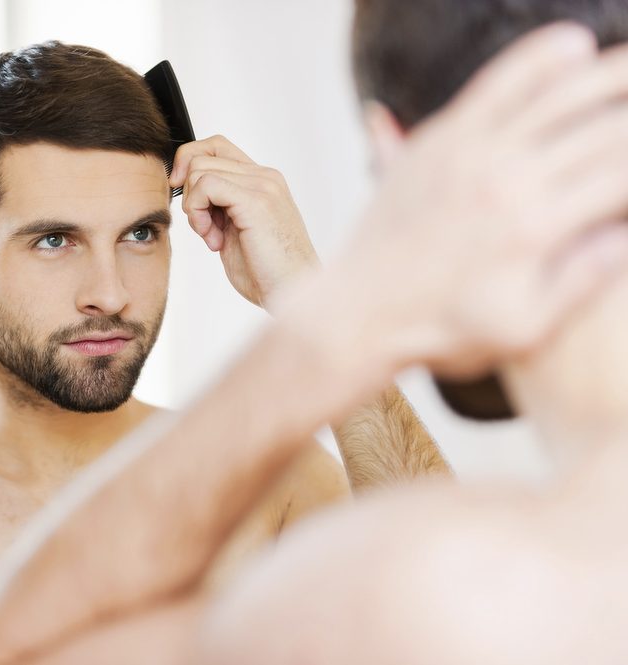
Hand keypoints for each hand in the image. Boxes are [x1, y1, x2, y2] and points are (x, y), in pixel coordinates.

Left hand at [170, 135, 317, 308]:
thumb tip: (185, 192)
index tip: (182, 195)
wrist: (292, 292)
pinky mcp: (256, 200)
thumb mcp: (235, 231)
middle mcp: (264, 177)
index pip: (215, 146)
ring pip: (199, 170)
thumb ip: (218, 207)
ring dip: (194, 208)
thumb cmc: (266, 272)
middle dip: (189, 195)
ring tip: (213, 237)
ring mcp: (263, 185)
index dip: (188, 163)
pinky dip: (198, 213)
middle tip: (205, 228)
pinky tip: (214, 239)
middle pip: (201, 156)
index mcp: (261, 181)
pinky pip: (205, 185)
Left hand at [335, 23, 627, 377]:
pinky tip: (572, 45)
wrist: (355, 314)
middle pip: (600, 127)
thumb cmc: (441, 332)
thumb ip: (584, 279)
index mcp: (533, 228)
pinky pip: (495, 85)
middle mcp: (501, 181)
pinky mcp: (434, 142)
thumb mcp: (523, 328)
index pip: (621, 174)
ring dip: (608, 74)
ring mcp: (464, 154)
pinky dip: (537, 60)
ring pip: (555, 92)